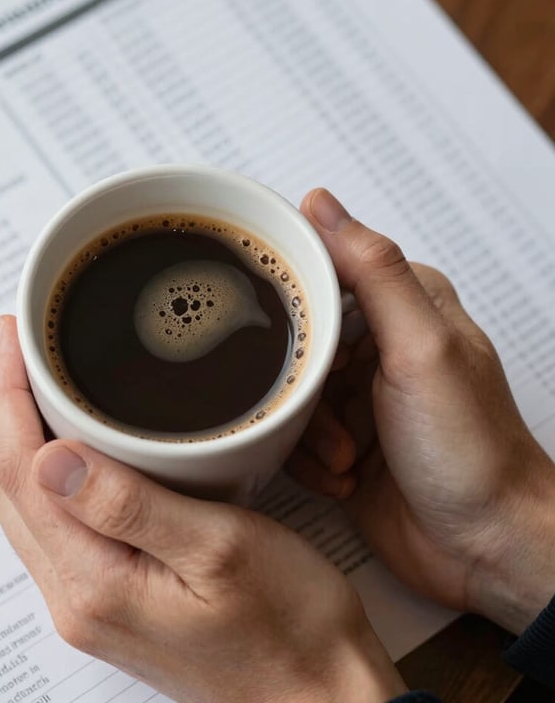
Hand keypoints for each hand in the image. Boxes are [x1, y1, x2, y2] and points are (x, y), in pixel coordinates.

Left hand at [0, 315, 405, 702]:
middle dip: (4, 407)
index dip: (6, 395)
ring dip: (22, 437)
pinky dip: (49, 472)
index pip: (21, 472)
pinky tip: (71, 444)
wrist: (316, 695)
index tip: (12, 336)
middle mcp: (75, 597)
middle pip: (9, 488)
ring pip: (28, 505)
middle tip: (19, 346)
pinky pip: (57, 522)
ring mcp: (90, 601)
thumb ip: (130, 506)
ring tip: (35, 381)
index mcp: (93, 582)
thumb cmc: (289, 626)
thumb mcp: (220, 550)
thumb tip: (51, 456)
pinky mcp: (111, 598)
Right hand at [293, 188, 554, 634]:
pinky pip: (288, 435)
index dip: (288, 296)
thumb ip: (372, 271)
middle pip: (291, 337)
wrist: (486, 549)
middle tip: (325, 413)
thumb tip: (321, 204)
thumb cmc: (471, 450)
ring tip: (348, 456)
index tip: (269, 323)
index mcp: (401, 304)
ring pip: (283, 390)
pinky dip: (307, 461)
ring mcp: (355, 394)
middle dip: (298, 385)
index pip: (321, 269)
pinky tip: (344, 477)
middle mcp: (376, 344)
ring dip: (306, 432)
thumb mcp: (422, 348)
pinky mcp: (338, 439)